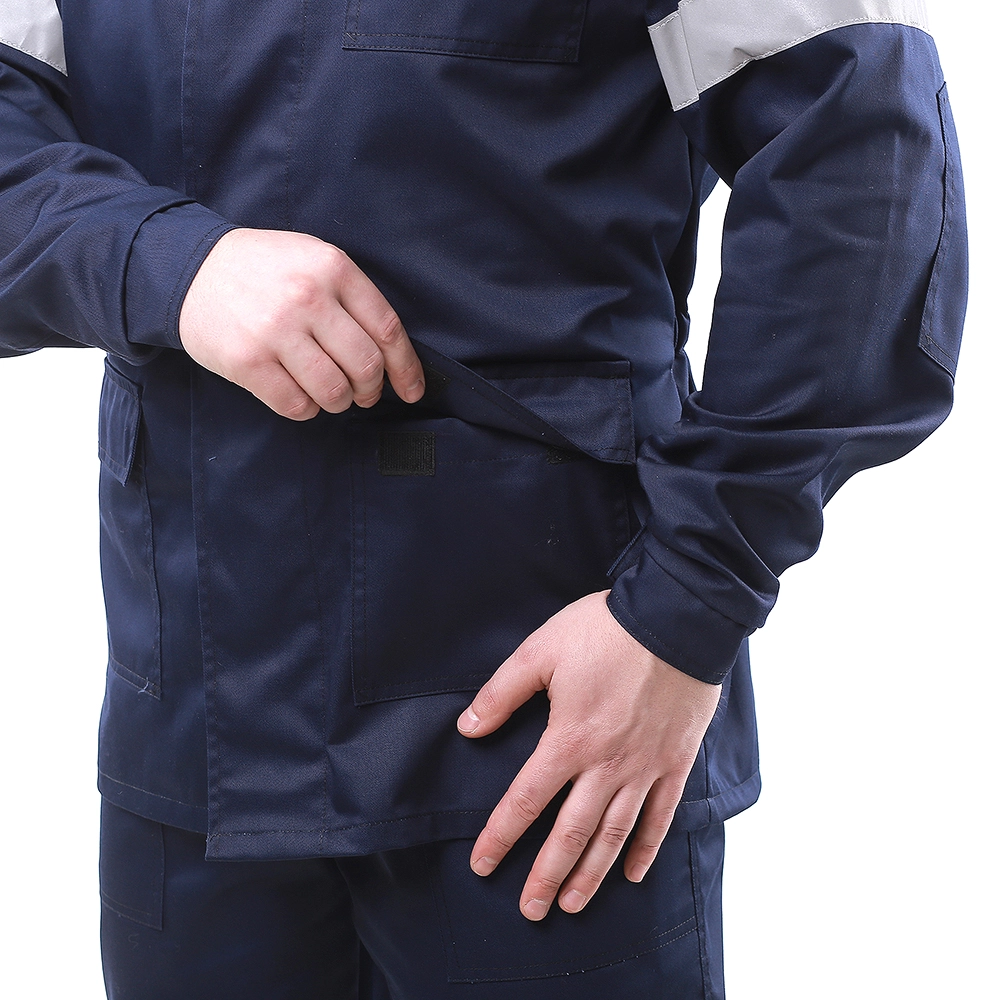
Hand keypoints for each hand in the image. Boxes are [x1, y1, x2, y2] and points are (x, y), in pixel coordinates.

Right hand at [179, 228, 423, 418]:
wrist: (190, 267)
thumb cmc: (263, 270)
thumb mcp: (313, 260)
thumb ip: (351, 298)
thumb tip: (391, 356)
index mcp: (332, 268)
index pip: (387, 329)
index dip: (406, 368)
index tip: (412, 390)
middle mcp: (307, 297)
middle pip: (366, 366)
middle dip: (371, 390)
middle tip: (363, 393)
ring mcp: (276, 330)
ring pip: (334, 391)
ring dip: (339, 402)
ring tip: (330, 394)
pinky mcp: (248, 361)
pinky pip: (297, 406)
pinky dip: (307, 409)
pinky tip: (301, 395)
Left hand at [457, 591, 720, 920]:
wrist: (676, 619)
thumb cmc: (605, 631)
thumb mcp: (541, 650)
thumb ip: (502, 693)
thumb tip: (468, 727)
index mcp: (568, 740)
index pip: (526, 800)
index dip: (501, 836)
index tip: (483, 865)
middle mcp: (606, 765)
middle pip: (571, 833)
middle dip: (547, 875)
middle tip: (531, 911)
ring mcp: (644, 767)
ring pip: (614, 835)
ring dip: (591, 873)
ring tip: (574, 905)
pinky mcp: (675, 761)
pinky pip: (661, 816)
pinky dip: (646, 848)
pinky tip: (633, 874)